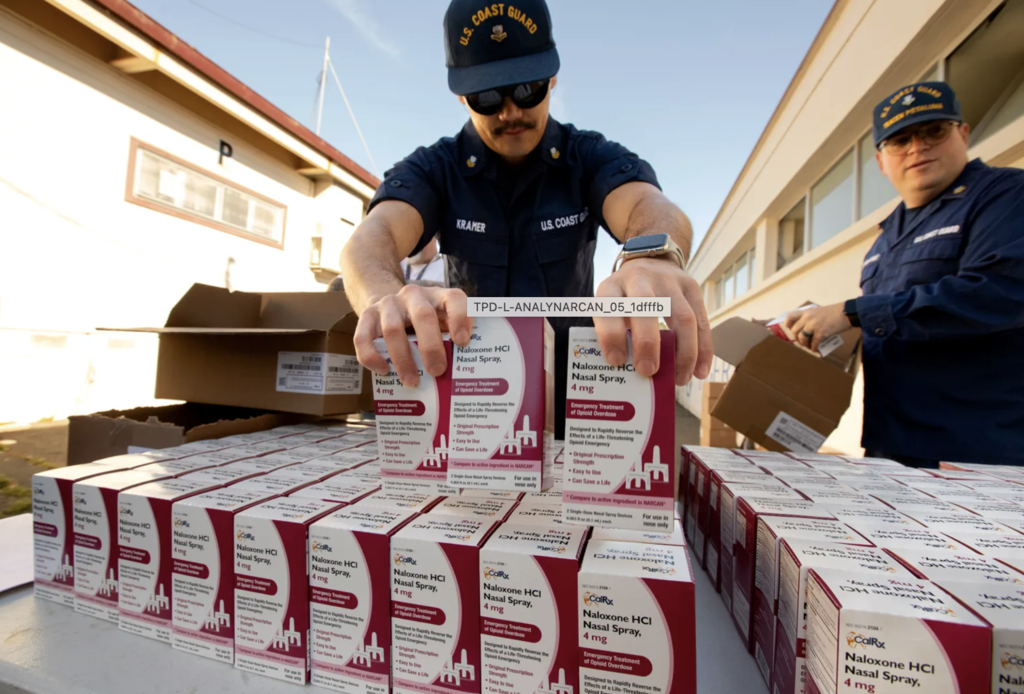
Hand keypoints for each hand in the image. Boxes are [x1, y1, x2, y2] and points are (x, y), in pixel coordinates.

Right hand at [352, 285, 472, 387]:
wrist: (394, 307)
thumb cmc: (427, 324)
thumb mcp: (443, 324)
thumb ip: (452, 342)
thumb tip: (461, 377)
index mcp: (440, 296)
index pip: (454, 299)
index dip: (460, 318)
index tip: (463, 342)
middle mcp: (414, 295)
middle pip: (423, 315)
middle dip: (431, 346)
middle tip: (438, 371)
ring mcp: (389, 304)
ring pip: (393, 329)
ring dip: (403, 358)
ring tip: (412, 381)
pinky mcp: (367, 315)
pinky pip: (363, 337)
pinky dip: (371, 356)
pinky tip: (384, 371)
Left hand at [594, 257, 712, 384]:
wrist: (650, 263)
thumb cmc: (626, 298)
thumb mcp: (611, 309)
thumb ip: (617, 334)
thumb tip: (628, 372)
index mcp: (612, 287)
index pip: (608, 308)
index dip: (611, 335)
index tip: (617, 361)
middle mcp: (639, 279)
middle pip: (645, 307)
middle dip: (648, 342)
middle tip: (648, 371)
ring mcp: (668, 281)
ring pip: (682, 317)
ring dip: (683, 353)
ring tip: (680, 379)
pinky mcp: (691, 287)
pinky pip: (701, 321)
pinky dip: (702, 349)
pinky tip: (699, 371)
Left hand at [783, 302, 851, 352]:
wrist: (846, 313)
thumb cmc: (834, 312)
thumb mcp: (819, 311)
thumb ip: (811, 318)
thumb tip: (806, 329)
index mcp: (807, 312)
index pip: (790, 317)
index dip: (788, 324)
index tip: (790, 329)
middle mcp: (807, 318)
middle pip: (795, 330)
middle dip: (797, 338)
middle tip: (801, 342)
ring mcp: (813, 326)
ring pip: (802, 338)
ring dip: (804, 344)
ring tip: (808, 346)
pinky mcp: (821, 333)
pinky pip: (813, 343)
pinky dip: (814, 348)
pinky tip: (815, 349)